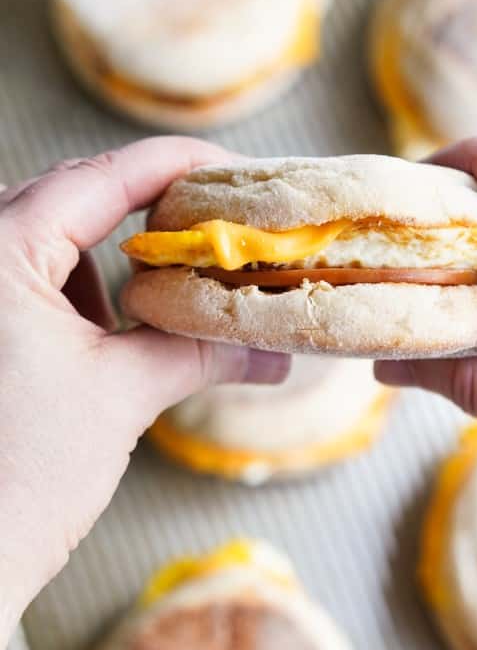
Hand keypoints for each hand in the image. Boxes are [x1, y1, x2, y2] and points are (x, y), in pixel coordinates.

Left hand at [0, 137, 286, 649]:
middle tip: (215, 234)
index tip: (234, 171)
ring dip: (110, 267)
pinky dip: (82, 298)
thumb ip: (203, 350)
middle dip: (148, 217)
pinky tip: (107, 340)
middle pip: (75, 198)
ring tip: (149, 313)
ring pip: (54, 241)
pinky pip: (36, 281)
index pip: (100, 177)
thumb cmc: (19, 483)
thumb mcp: (123, 395)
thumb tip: (278, 346)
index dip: (177, 166)